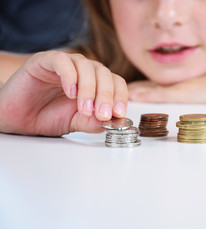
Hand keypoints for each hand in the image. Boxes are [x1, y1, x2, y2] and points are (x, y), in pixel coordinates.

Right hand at [0, 51, 126, 135]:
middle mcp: (83, 71)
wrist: (18, 118)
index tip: (118, 113)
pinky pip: (62, 61)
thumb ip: (94, 121)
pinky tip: (70, 93)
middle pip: (104, 73)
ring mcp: (66, 64)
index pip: (116, 82)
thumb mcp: (77, 123)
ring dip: (89, 89)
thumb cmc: (48, 117)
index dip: (120, 96)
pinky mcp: (45, 60)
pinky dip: (70, 76)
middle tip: (102, 114)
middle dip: (106, 95)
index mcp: (95, 83)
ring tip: (84, 109)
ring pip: (86, 66)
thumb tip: (113, 121)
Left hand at [128, 62, 205, 103]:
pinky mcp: (184, 93)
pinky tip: (134, 95)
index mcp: (189, 83)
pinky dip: (147, 94)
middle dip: (141, 88)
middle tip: (125, 90)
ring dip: (139, 90)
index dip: (150, 86)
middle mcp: (182, 83)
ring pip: (154, 88)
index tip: (138, 87)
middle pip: (156, 84)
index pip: (165, 84)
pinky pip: (160, 93)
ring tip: (124, 92)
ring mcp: (182, 87)